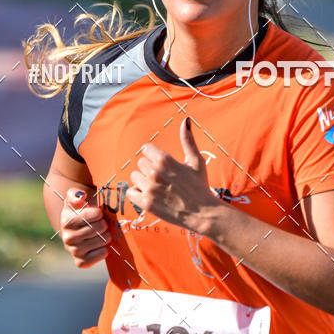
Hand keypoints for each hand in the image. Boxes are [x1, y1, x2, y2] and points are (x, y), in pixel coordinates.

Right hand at [60, 187, 111, 267]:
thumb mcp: (74, 199)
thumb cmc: (78, 212)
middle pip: (101, 227)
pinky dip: (104, 249)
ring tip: (99, 234)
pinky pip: (103, 253)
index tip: (96, 214)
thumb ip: (75, 194)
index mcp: (67, 221)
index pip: (96, 214)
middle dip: (104, 224)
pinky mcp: (81, 262)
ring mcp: (74, 251)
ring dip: (106, 236)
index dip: (99, 213)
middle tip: (99, 225)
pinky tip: (98, 245)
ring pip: (103, 240)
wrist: (74, 232)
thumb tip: (80, 197)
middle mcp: (68, 238)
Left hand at [126, 118, 218, 232]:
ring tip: (156, 187)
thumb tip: (186, 120)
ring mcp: (149, 189)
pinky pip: (130, 193)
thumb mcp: (196, 161)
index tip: (160, 163)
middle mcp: (155, 173)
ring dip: (143, 181)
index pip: (146, 149)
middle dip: (149, 168)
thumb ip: (188, 140)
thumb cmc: (200, 186)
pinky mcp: (146, 204)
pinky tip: (148, 195)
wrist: (202, 213)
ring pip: (135, 177)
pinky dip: (137, 193)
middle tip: (162, 177)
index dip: (153, 155)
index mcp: (165, 160)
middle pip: (140, 163)